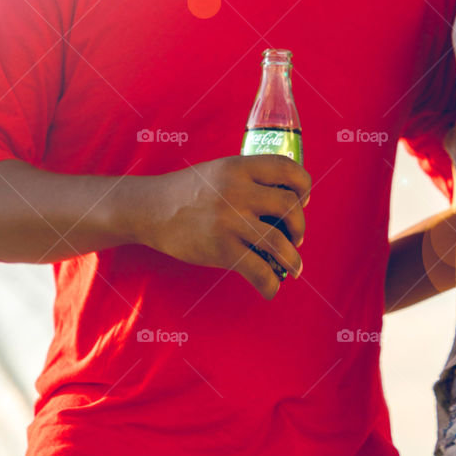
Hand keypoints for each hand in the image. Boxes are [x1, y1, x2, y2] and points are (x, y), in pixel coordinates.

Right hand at [142, 155, 310, 299]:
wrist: (151, 209)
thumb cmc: (189, 191)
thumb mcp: (221, 170)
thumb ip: (250, 178)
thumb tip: (286, 200)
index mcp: (240, 167)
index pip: (288, 169)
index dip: (304, 186)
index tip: (302, 200)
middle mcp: (238, 190)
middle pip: (290, 206)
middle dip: (300, 226)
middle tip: (296, 237)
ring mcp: (230, 220)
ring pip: (280, 241)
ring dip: (293, 259)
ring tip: (294, 266)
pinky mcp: (221, 248)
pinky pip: (258, 270)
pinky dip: (270, 283)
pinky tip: (271, 288)